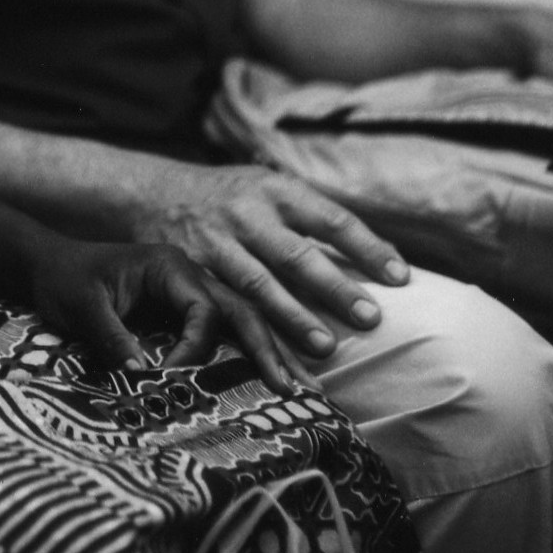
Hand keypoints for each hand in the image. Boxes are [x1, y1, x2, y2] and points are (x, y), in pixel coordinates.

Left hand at [23, 232, 305, 393]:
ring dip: (270, 351)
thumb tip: (149, 378)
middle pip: (240, 310)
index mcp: (169, 265)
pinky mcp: (184, 307)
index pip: (204, 310)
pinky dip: (248, 352)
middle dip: (269, 349)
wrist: (49, 265)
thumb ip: (114, 339)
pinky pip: (224, 329)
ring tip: (303, 388)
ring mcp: (190, 288)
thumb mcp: (83, 307)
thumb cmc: (65, 280)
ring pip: (241, 319)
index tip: (172, 376)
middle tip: (296, 390)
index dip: (195, 349)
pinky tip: (272, 375)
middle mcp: (189, 274)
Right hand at [123, 161, 408, 358]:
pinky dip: (251, 337)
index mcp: (274, 190)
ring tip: (326, 347)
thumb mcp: (268, 188)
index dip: (366, 246)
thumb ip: (315, 216)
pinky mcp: (193, 271)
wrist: (152, 193)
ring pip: (258, 284)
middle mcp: (245, 214)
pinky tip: (275, 364)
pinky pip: (226, 307)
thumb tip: (386, 254)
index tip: (400, 277)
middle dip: (332, 286)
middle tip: (369, 317)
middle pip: (295, 253)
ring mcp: (217, 244)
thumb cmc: (230, 196)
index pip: (329, 217)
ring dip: (293, 317)